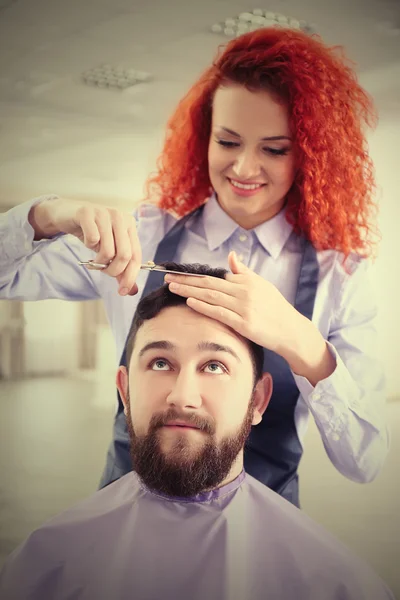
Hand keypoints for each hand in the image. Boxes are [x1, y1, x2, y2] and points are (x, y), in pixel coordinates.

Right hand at [30, 198, 141, 294]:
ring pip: (108, 250)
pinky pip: (92, 239)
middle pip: (124, 255)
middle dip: (113, 271)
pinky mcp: (87, 213)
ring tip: (93, 259)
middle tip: (102, 271)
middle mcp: (120, 217)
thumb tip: (131, 291)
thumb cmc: (91, 233)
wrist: (66, 214)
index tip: (122, 291)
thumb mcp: (108, 250)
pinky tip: (86, 241)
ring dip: (99, 262)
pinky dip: (88, 246)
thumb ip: (121, 269)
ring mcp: (104, 213)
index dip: (130, 277)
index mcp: (129, 225)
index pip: (136, 256)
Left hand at [164, 251, 335, 383]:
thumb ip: (244, 272)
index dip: (194, 275)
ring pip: (211, 296)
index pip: (214, 276)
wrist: (290, 330)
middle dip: (186, 280)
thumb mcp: (262, 285)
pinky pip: (219, 313)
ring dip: (189, 290)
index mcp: (246, 281)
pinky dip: (204, 306)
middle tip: (166, 277)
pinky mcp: (244, 323)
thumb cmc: (275, 308)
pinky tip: (190, 302)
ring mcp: (243, 307)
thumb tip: (232, 255)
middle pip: (208, 283)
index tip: (178, 273)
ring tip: (172, 287)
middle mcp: (244, 291)